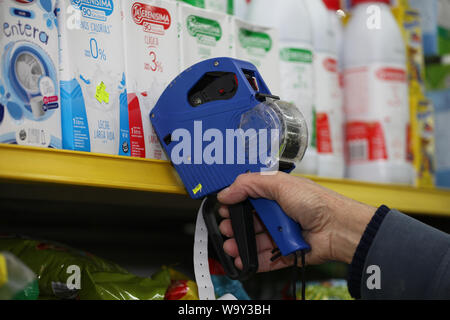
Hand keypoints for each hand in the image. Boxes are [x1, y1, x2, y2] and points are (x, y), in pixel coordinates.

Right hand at [217, 172, 375, 271]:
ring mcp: (281, 233)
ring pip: (254, 241)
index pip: (248, 198)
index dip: (235, 203)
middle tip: (226, 228)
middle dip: (234, 226)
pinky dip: (253, 260)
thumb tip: (226, 192)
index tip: (224, 207)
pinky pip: (265, 258)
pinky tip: (242, 259)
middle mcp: (277, 213)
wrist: (338, 228)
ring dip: (240, 244)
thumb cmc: (317, 202)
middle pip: (248, 221)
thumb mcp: (279, 183)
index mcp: (275, 193)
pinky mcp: (286, 252)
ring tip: (231, 246)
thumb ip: (249, 184)